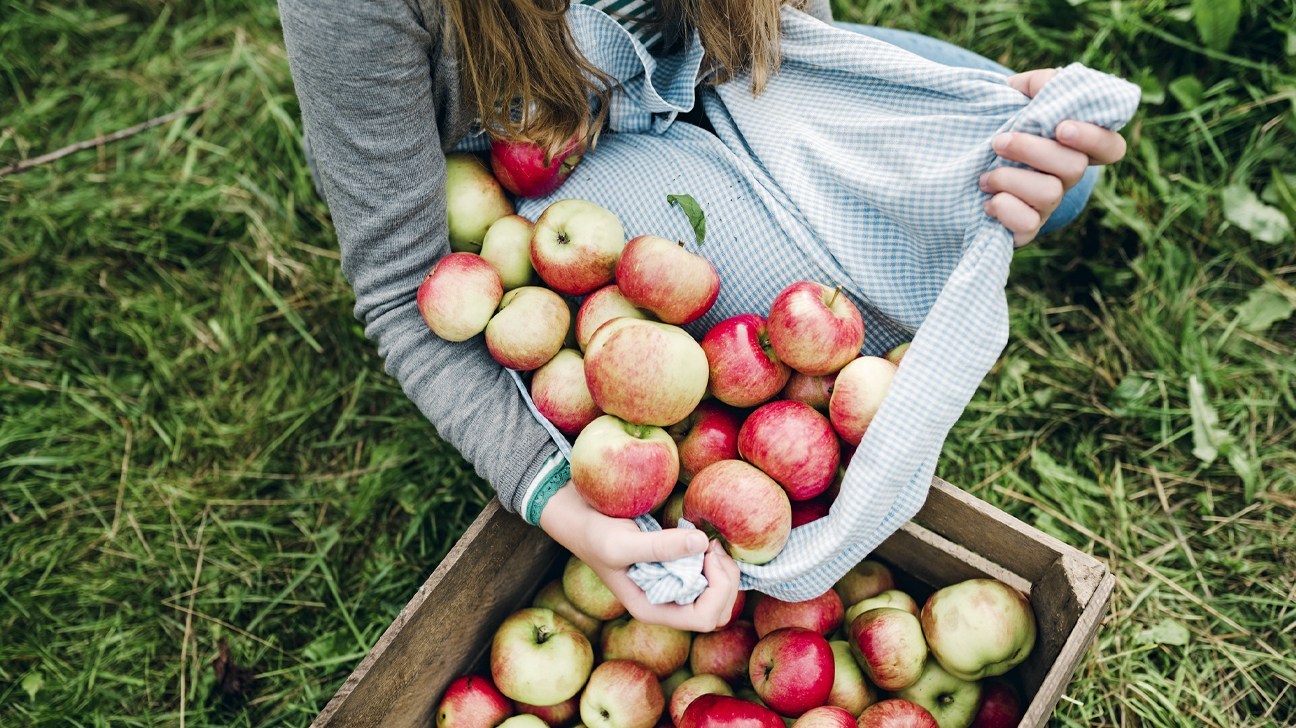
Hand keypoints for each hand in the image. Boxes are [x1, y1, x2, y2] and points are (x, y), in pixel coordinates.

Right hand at [538, 485, 742, 631]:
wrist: (581, 517)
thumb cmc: (595, 535)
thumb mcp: (622, 543)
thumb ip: (661, 547)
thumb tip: (702, 543)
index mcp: (653, 609)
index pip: (704, 618)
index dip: (717, 589)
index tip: (706, 554)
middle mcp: (666, 603)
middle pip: (718, 610)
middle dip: (726, 580)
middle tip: (712, 546)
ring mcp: (672, 587)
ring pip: (719, 594)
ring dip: (723, 569)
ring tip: (708, 542)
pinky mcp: (676, 568)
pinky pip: (710, 576)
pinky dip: (715, 559)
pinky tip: (702, 539)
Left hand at [982, 68, 1128, 246]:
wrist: (966, 165)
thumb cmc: (1005, 128)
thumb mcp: (1020, 99)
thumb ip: (1038, 85)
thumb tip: (1043, 85)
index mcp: (1076, 146)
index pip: (1111, 147)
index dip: (1093, 139)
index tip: (1061, 127)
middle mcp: (1068, 177)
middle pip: (1074, 167)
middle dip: (1033, 151)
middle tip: (999, 142)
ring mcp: (1050, 204)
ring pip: (1049, 194)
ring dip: (1010, 179)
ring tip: (984, 175)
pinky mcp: (1027, 227)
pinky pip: (1028, 225)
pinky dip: (1004, 210)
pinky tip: (987, 201)